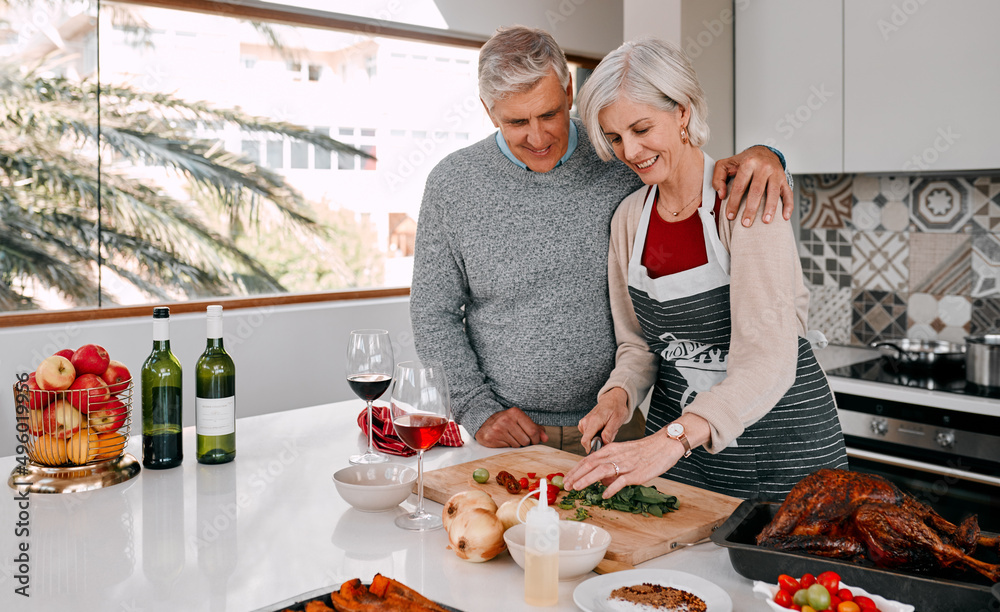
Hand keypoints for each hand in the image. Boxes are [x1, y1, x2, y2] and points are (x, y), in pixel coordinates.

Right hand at [474, 407, 547, 447]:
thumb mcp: (520, 420)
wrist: (483, 421)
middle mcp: (506, 419)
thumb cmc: (506, 422)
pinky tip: (502, 439)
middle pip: (526, 440)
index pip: (533, 431)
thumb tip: (545, 438)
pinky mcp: (491, 438)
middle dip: (524, 442)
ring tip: (509, 437)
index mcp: (515, 412)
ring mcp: (498, 429)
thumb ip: (535, 428)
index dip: (536, 439)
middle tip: (518, 437)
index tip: (533, 440)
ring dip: (516, 444)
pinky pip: (507, 448)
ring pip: (517, 445)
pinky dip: (507, 446)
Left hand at [563, 434, 683, 498]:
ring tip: (577, 487)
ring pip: (601, 470)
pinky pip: (621, 481)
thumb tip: (601, 481)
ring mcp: (626, 464)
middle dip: (576, 475)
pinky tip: (604, 495)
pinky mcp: (636, 473)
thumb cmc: (645, 451)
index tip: (567, 478)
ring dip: (587, 479)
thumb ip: (611, 465)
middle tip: (566, 485)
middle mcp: (616, 455)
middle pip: (591, 464)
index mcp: (611, 450)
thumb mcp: (623, 453)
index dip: (576, 469)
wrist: (665, 445)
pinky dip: (612, 488)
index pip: (588, 459)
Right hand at [578, 388, 628, 452]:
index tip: (600, 451)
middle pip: (588, 441)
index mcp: (594, 421)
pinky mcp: (583, 424)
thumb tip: (603, 443)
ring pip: (589, 439)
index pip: (585, 440)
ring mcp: (583, 422)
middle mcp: (586, 422)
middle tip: (610, 434)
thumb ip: (609, 432)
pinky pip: (588, 435)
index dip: (591, 449)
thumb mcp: (617, 420)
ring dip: (599, 438)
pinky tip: (603, 428)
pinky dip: (596, 434)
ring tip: (608, 429)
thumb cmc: (616, 408)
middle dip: (599, 442)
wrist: (612, 399)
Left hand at [713, 146, 792, 225]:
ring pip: (774, 193)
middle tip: (746, 223)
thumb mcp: (725, 164)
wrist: (764, 151)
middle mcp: (764, 167)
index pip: (740, 186)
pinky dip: (788, 206)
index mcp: (749, 163)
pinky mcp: (785, 179)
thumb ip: (718, 178)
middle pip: (757, 191)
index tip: (730, 216)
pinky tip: (785, 217)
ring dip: (770, 209)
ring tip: (765, 221)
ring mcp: (776, 173)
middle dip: (751, 209)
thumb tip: (722, 195)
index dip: (734, 202)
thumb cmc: (744, 161)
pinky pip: (788, 193)